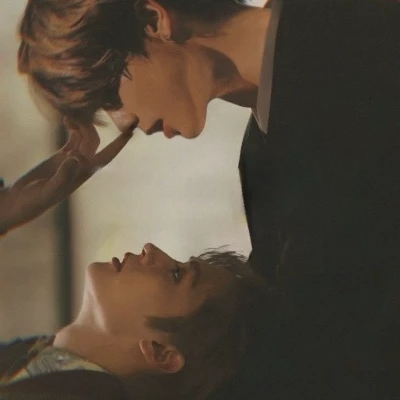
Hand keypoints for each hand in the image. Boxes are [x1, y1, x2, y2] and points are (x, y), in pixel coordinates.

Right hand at [0, 118, 132, 234]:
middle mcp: (82, 165)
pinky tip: (67, 120)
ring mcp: (72, 159)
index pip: (107, 156)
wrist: (23, 201)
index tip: (131, 130)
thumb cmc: (36, 201)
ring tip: (68, 115)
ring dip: (80, 124)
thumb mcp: (50, 190)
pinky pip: (73, 138)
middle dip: (90, 127)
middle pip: (93, 141)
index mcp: (84, 173)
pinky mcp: (62, 155)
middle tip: (76, 115)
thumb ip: (63, 176)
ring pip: (83, 137)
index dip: (119, 144)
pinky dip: (72, 127)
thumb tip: (76, 159)